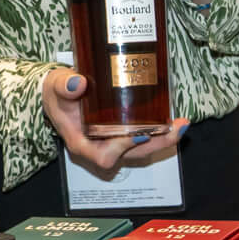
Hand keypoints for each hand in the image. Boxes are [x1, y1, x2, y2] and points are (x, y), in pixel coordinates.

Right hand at [44, 65, 189, 172]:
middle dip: (157, 144)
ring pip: (142, 149)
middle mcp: (99, 147)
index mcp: (81, 143)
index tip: (139, 133)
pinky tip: (172, 119)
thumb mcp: (57, 86)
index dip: (123, 148)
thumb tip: (78, 83)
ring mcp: (113, 142)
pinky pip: (144, 137)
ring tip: (181, 124)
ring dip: (163, 139)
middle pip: (132, 155)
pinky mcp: (122, 134)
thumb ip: (64, 85)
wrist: (61, 91)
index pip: (104, 156)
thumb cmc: (58, 93)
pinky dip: (159, 130)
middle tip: (176, 127)